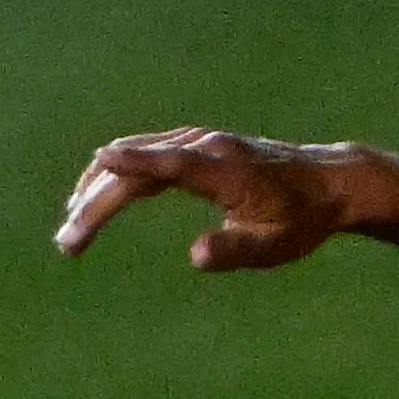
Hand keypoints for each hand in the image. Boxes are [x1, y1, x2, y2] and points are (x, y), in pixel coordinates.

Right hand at [56, 127, 366, 268]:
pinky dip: (116, 174)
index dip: (134, 163)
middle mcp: (204, 146)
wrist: (329, 184)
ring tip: (73, 225)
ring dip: (98, 188)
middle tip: (69, 243)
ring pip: (132, 157)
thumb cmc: (303, 219)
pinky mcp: (192, 144)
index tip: (100, 162)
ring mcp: (195, 141)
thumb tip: (196, 257)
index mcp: (225, 169)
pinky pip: (143, 155)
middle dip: (97, 204)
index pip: (170, 164)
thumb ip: (237, 249)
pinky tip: (96, 196)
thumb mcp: (277, 245)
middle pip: (137, 168)